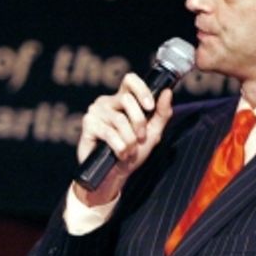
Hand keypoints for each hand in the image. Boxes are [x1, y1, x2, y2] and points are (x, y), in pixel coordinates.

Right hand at [73, 72, 173, 205]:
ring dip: (130, 139)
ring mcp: (95, 112)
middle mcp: (107, 102)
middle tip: (140, 139)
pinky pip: (108, 132)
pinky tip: (120, 153)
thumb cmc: (132, 153)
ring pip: (120, 119)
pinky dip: (119, 146)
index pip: (130, 80)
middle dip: (139, 122)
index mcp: (122, 99)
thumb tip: (167, 91)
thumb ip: (162, 113)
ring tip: (129, 151)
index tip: (150, 106)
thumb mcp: (153, 133)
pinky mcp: (87, 125)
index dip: (141, 89)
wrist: (114, 175)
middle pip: (127, 99)